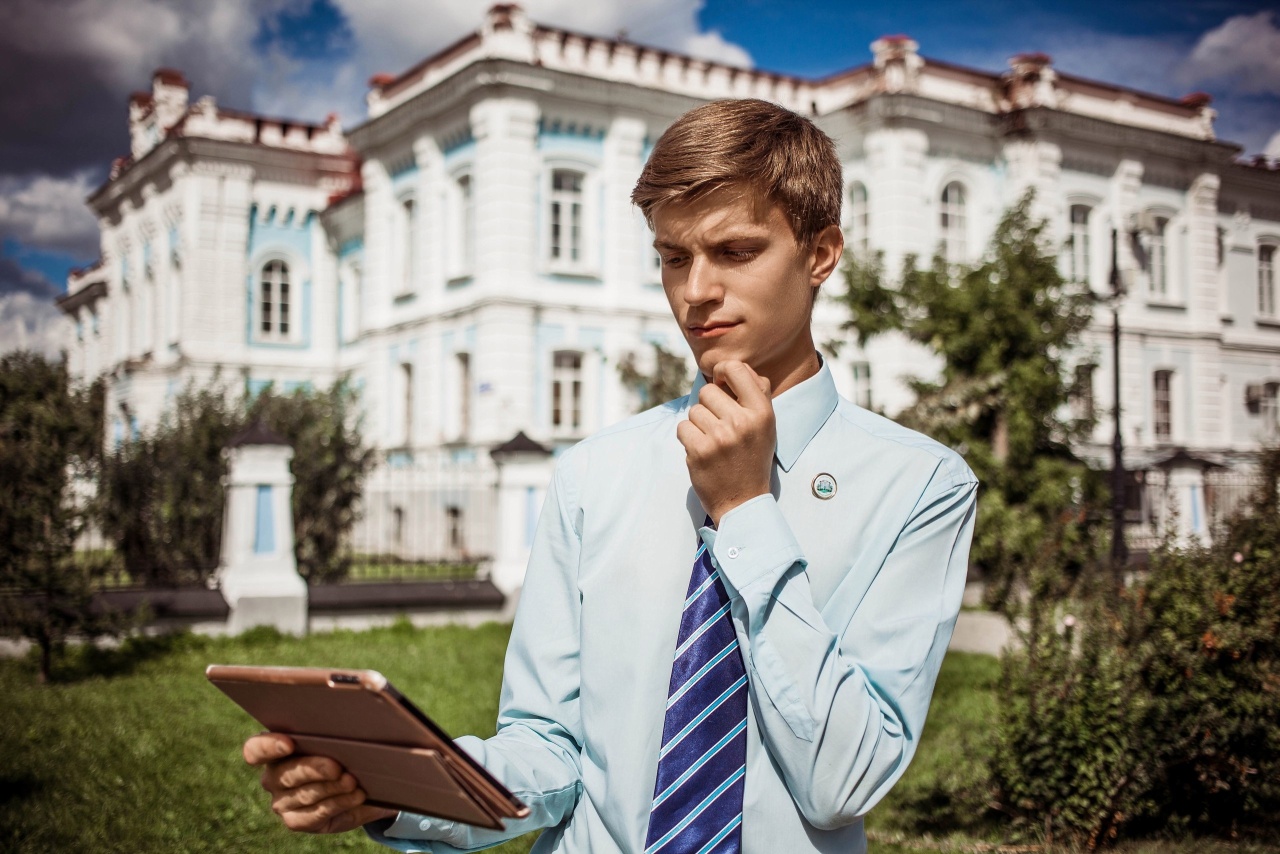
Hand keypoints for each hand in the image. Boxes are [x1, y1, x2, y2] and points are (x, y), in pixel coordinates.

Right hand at [243, 733, 396, 833]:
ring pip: (304, 795)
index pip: (255, 749)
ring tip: (353, 782)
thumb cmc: (342, 751)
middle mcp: (273, 777)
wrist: (354, 785)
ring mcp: (281, 802)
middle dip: (314, 769)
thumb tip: (361, 718)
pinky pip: (315, 815)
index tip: (289, 743)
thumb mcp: (339, 740)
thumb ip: (339, 731)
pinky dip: (339, 804)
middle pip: (286, 774)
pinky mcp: (296, 821)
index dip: (268, 746)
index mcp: (274, 749)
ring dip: (332, 789)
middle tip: (337, 767)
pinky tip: (356, 797)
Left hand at [676, 360, 774, 525]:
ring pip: (693, 410)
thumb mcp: (766, 426)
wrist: (743, 502)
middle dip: (709, 406)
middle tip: (719, 427)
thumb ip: (756, 393)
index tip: (721, 383)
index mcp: (762, 412)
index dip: (723, 372)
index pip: (736, 369)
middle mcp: (742, 422)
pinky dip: (688, 438)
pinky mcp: (700, 451)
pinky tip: (702, 451)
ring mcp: (720, 437)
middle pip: (708, 391)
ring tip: (713, 442)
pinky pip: (682, 428)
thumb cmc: (752, 458)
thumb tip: (732, 367)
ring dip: (698, 424)